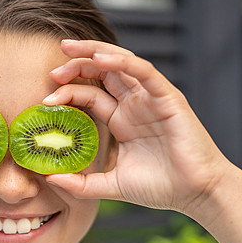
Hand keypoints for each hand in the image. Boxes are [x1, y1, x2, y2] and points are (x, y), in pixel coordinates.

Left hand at [44, 40, 232, 215]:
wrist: (195, 193)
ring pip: (120, 63)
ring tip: (69, 49)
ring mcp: (150, 98)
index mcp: (122, 120)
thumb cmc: (161, 187)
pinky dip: (122, 62)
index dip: (68, 92)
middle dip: (76, 65)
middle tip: (53, 69)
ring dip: (94, 53)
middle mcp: (134, 104)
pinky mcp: (167, 97)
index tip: (45, 100)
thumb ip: (82, 184)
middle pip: (101, 73)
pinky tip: (100, 59)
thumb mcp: (112, 186)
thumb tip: (50, 178)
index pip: (91, 94)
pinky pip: (143, 71)